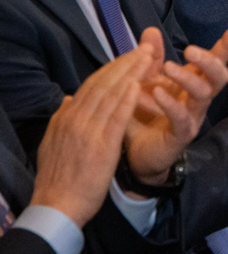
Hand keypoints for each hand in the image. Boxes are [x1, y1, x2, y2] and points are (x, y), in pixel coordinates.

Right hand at [28, 47, 150, 225]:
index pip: (91, 86)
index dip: (111, 69)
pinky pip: (116, 117)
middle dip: (124, 64)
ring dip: (130, 73)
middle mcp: (74, 119)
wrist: (57, 204)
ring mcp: (87, 131)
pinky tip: (140, 84)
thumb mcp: (54, 143)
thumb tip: (69, 100)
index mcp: (65, 118)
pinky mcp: (100, 145)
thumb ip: (63, 120)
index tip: (128, 56)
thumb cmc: (59, 177)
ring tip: (147, 57)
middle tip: (144, 48)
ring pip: (110, 95)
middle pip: (102, 84)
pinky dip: (127, 98)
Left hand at [123, 24, 227, 184]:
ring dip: (188, 78)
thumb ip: (150, 58)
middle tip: (190, 49)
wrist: (133, 153)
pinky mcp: (181, 135)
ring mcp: (193, 118)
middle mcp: (198, 100)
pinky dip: (171, 104)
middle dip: (210, 60)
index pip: (213, 62)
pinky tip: (157, 93)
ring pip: (204, 95)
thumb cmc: (143, 115)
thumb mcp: (143, 81)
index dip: (225, 46)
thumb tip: (152, 30)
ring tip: (167, 67)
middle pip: (219, 77)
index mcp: (192, 84)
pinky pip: (183, 119)